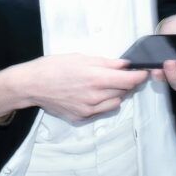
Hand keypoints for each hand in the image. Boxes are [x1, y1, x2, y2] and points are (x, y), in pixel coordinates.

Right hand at [0, 54, 149, 122]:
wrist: (32, 85)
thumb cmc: (53, 66)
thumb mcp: (80, 57)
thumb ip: (106, 63)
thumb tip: (125, 65)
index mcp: (96, 78)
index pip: (129, 81)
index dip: (139, 76)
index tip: (143, 71)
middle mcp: (95, 97)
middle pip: (124, 92)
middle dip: (126, 83)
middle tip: (121, 74)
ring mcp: (89, 110)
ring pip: (115, 103)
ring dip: (116, 94)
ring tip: (105, 84)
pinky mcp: (82, 117)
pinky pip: (102, 111)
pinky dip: (104, 102)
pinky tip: (93, 94)